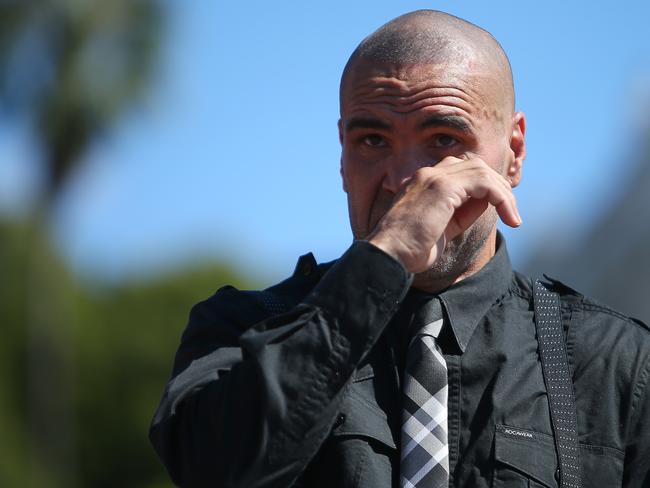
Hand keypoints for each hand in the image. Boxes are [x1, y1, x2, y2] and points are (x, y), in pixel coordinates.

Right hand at [367, 156, 521, 273]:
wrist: (390, 255)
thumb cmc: (411, 249)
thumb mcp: (443, 228)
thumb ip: (462, 212)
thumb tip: (486, 202)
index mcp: (423, 183)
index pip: (462, 172)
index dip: (484, 186)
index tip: (499, 209)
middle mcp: (427, 174)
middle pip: (475, 166)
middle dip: (498, 187)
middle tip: (511, 213)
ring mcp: (434, 178)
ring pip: (482, 172)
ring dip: (503, 194)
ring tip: (512, 217)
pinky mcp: (443, 186)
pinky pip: (484, 183)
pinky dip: (501, 198)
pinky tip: (508, 217)